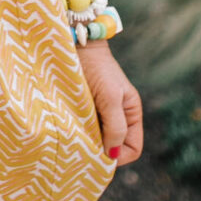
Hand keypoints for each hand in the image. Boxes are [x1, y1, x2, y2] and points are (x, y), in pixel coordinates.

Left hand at [77, 43, 143, 165]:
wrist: (76, 43)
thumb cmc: (97, 68)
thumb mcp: (110, 98)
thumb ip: (116, 127)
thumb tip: (113, 156)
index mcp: (131, 114)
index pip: (132, 149)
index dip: (119, 157)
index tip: (99, 153)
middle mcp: (117, 116)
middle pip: (113, 148)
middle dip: (100, 151)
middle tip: (82, 145)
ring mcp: (100, 113)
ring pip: (97, 140)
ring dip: (87, 140)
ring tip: (74, 133)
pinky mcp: (83, 108)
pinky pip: (84, 129)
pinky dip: (77, 131)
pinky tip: (68, 126)